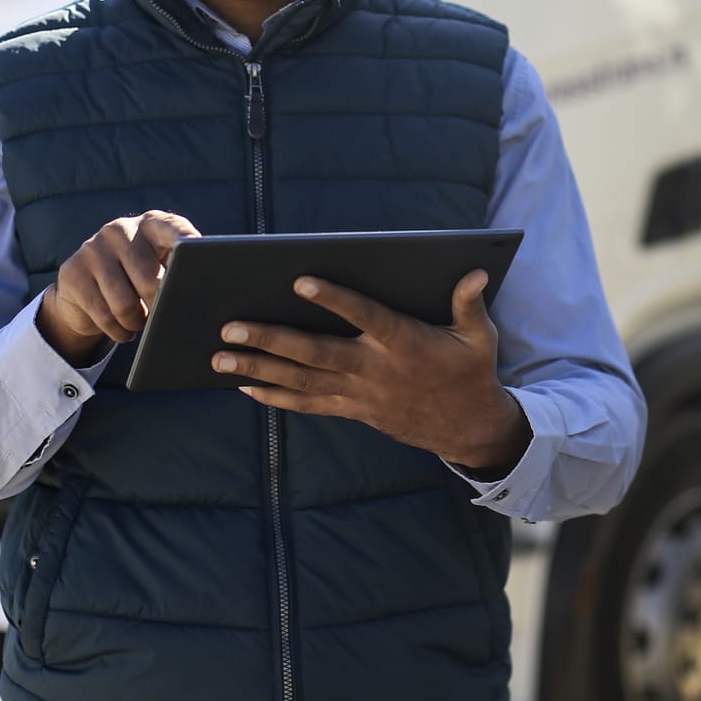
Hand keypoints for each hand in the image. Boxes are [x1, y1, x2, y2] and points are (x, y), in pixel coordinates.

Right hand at [36, 210, 200, 365]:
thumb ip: (178, 272)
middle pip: (149, 279)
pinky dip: (118, 331)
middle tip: (160, 314)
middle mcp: (120, 230)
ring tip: (140, 321)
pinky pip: (104, 315)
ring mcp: (93, 248)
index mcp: (151, 224)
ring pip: (124, 304)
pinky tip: (121, 327)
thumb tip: (195, 293)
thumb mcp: (158, 269)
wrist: (84, 291)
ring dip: (137, 322)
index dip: (186, 242)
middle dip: (158, 306)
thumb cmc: (136, 280)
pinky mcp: (73, 272)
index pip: (173, 228)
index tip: (196, 251)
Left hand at [212, 270, 532, 473]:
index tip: (301, 281)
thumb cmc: (471, 372)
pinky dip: (276, 396)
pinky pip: (308, 404)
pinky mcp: (353, 410)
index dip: (334, 300)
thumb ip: (469, 303)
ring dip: (259, 368)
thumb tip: (476, 272)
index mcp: (405, 343)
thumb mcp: (479, 336)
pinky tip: (245, 385)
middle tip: (230, 326)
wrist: (467, 428)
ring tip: (220, 356)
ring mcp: (360, 394)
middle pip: (316, 353)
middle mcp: (375, 370)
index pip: (365, 317)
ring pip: (302, 380)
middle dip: (271, 339)